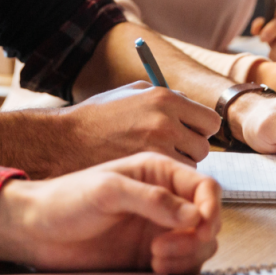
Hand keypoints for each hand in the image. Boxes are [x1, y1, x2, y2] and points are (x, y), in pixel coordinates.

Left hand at [0, 152, 221, 273]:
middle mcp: (164, 201)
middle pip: (208, 219)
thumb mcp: (107, 189)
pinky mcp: (151, 256)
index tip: (200, 226)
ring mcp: (159, 230)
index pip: (205, 187)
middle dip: (198, 236)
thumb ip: (152, 199)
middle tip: (167, 247)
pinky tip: (154, 266)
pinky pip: (182, 265)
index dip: (211, 207)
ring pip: (200, 244)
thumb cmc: (64, 199)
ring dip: (188, 255)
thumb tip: (193, 215)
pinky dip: (178, 269)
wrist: (35, 231)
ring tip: (156, 257)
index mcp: (158, 173)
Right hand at [59, 81, 219, 172]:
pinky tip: (146, 176)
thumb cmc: (96, 118)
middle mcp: (166, 121)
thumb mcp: (130, 94)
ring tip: (154, 164)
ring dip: (178, 166)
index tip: (189, 135)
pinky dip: (164, 180)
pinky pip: (171, 179)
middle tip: (170, 152)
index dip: (200, 130)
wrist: (66, 141)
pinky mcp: (146, 170)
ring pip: (191, 166)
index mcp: (164, 98)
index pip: (210, 120)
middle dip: (190, 150)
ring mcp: (157, 147)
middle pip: (204, 145)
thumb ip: (164, 97)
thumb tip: (189, 104)